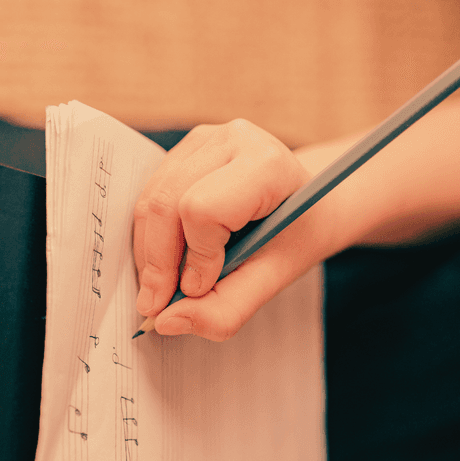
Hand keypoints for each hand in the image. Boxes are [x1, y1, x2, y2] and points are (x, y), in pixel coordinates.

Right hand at [133, 119, 336, 340]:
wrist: (312, 203)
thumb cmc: (297, 237)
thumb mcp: (274, 279)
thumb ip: (226, 309)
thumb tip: (166, 322)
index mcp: (265, 163)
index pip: (203, 209)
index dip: (196, 256)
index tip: (198, 289)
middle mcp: (230, 138)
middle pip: (166, 204)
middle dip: (157, 262)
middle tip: (157, 304)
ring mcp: (203, 138)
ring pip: (149, 200)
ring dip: (149, 251)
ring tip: (164, 284)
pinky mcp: (183, 150)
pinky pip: (148, 195)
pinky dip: (150, 236)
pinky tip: (169, 257)